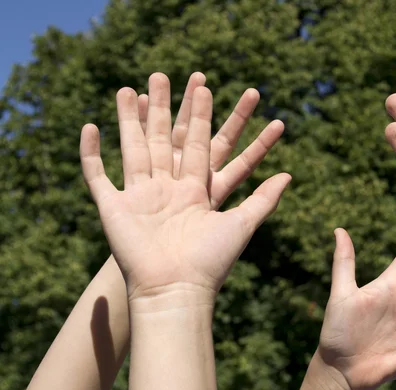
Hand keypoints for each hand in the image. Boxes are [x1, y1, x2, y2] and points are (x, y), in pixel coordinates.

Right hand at [80, 72, 290, 301]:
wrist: (175, 291)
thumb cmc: (211, 263)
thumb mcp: (242, 224)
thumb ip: (264, 199)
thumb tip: (289, 175)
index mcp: (196, 189)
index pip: (201, 143)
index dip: (202, 115)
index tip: (205, 86)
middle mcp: (166, 188)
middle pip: (164, 138)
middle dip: (163, 107)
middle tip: (162, 75)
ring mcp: (138, 196)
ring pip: (132, 147)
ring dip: (127, 119)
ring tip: (126, 89)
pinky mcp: (112, 207)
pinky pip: (97, 175)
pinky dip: (91, 153)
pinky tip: (89, 127)